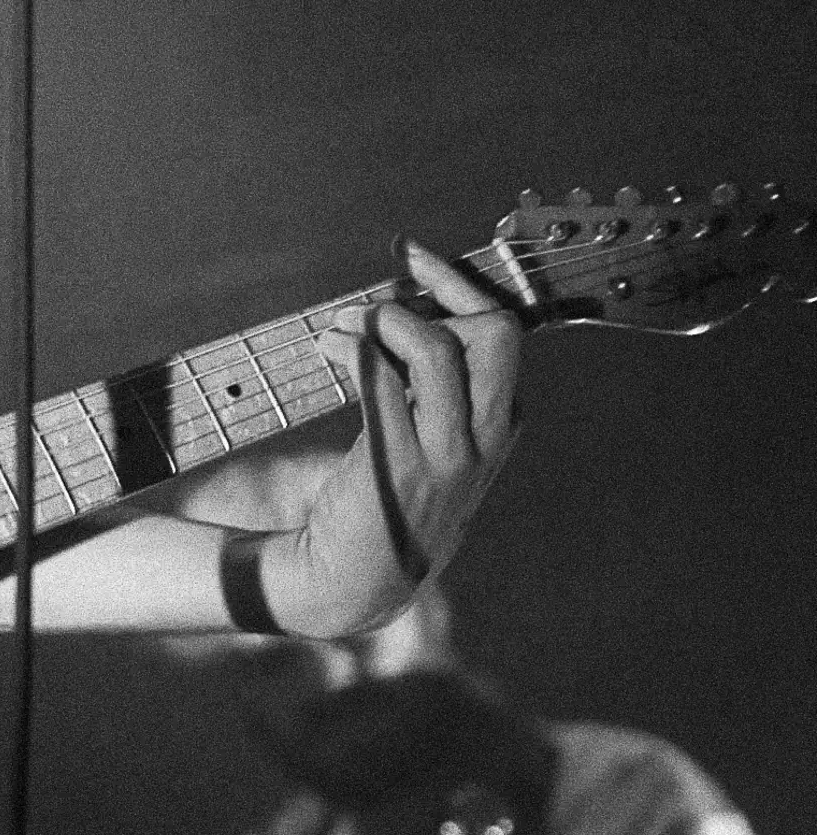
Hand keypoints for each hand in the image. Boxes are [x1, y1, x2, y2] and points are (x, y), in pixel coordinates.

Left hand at [257, 239, 520, 636]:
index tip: (414, 254)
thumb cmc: (385, 501)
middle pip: (494, 335)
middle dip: (440, 292)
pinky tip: (331, 347)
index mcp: (501, 425)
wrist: (355, 580)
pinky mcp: (396, 469)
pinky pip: (382, 384)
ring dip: (384, 321)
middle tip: (388, 286)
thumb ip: (432, 386)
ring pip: (437, 352)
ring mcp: (445, 458)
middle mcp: (485, 440)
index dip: (459, 284)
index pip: (503, 333)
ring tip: (341, 324)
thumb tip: (402, 307)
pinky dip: (354, 350)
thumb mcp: (430, 441)